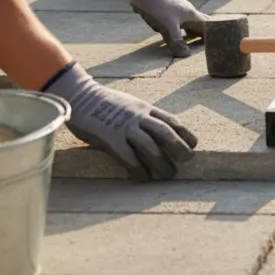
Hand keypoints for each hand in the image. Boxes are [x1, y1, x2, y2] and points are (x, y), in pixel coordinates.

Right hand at [45, 61, 197, 180]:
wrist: (79, 96)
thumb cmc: (105, 103)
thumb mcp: (131, 104)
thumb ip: (144, 116)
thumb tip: (158, 131)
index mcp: (145, 108)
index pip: (171, 120)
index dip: (185, 133)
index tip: (194, 143)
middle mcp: (138, 117)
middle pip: (165, 132)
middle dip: (179, 146)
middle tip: (189, 159)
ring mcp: (124, 127)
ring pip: (149, 145)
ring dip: (162, 161)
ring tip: (170, 174)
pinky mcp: (109, 138)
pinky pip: (127, 156)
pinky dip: (138, 168)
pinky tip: (144, 178)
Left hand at [115, 0, 205, 56]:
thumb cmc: (158, 8)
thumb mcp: (168, 28)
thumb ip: (176, 42)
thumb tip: (186, 55)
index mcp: (192, 15)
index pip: (208, 25)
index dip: (213, 34)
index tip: (218, 43)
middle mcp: (187, 12)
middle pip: (199, 24)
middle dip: (203, 35)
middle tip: (207, 46)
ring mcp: (178, 10)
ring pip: (189, 23)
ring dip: (192, 33)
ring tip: (193, 44)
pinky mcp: (169, 11)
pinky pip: (179, 23)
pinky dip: (181, 30)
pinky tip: (175, 35)